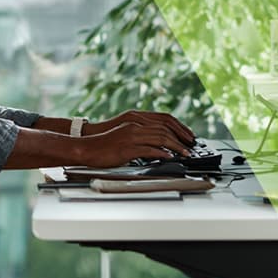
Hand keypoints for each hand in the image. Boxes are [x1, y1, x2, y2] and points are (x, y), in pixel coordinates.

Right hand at [79, 122, 193, 167]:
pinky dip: (161, 153)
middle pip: (165, 129)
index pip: (164, 120)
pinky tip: (169, 157)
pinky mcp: (127, 148)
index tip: (188, 137)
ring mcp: (131, 136)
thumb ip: (141, 136)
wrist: (87, 148)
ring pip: (160, 138)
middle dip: (180, 138)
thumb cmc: (105, 145)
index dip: (179, 128)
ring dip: (175, 147)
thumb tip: (158, 144)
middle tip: (190, 147)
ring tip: (184, 154)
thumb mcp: (125, 135)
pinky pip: (149, 150)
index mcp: (135, 120)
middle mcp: (135, 125)